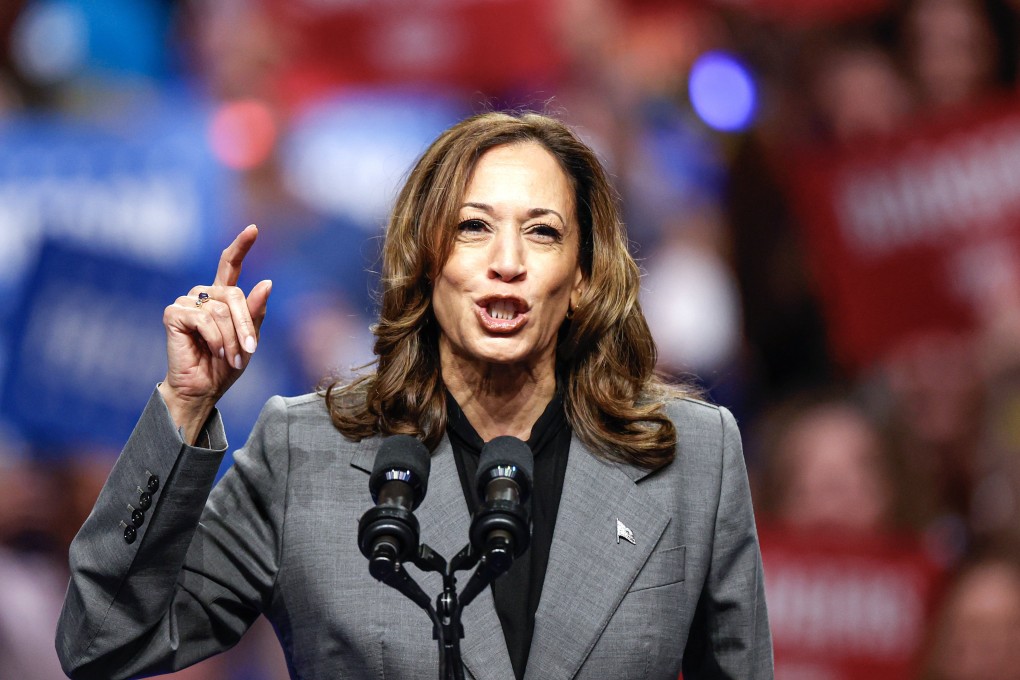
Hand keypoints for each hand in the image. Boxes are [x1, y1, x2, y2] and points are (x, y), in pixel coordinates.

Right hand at [159, 225, 271, 442]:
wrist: (203, 389)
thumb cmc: (225, 365)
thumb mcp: (248, 338)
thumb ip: (255, 312)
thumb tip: (266, 282)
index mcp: (222, 297)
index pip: (230, 264)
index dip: (241, 246)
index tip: (254, 228)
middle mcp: (203, 295)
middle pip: (234, 295)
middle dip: (245, 325)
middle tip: (248, 351)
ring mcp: (186, 302)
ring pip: (221, 309)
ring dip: (231, 338)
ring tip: (230, 357)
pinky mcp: (173, 313)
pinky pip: (204, 318)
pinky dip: (214, 338)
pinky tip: (212, 351)